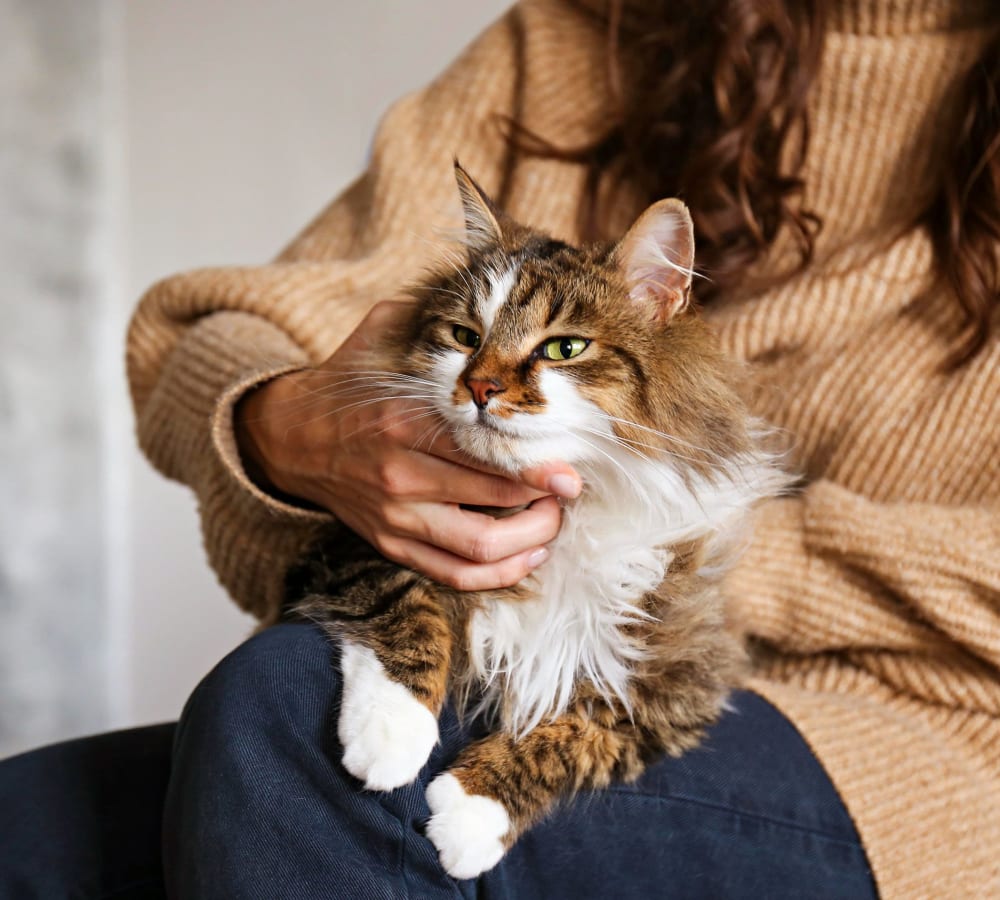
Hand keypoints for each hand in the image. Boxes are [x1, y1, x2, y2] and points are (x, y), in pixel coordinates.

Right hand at [236, 301, 581, 589]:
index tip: (571, 471)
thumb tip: (494, 307)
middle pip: (493, 506)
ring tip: (551, 523)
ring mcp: (394, 518)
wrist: (291, 437)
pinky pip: (453, 574)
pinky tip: (526, 555)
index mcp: (404, 423)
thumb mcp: (382, 335)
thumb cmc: (349, 387)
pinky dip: (498, 574)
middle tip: (568, 492)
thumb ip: (435, 321)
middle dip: (546, 506)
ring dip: (529, 543)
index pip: (485, 454)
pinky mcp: (390, 545)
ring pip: (479, 549)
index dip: (537, 468)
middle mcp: (400, 476)